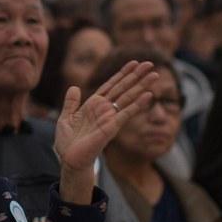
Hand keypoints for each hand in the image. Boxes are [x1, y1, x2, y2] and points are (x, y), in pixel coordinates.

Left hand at [55, 61, 154, 202]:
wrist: (69, 159)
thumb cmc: (68, 142)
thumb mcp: (66, 118)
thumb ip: (71, 102)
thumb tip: (74, 87)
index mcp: (93, 105)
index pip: (111, 85)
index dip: (122, 74)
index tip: (133, 62)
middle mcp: (104, 109)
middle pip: (123, 88)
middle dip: (136, 76)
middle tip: (150, 63)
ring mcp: (109, 117)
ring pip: (128, 98)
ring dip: (142, 86)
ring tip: (155, 75)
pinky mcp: (111, 128)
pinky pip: (126, 113)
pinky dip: (137, 104)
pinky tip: (148, 94)